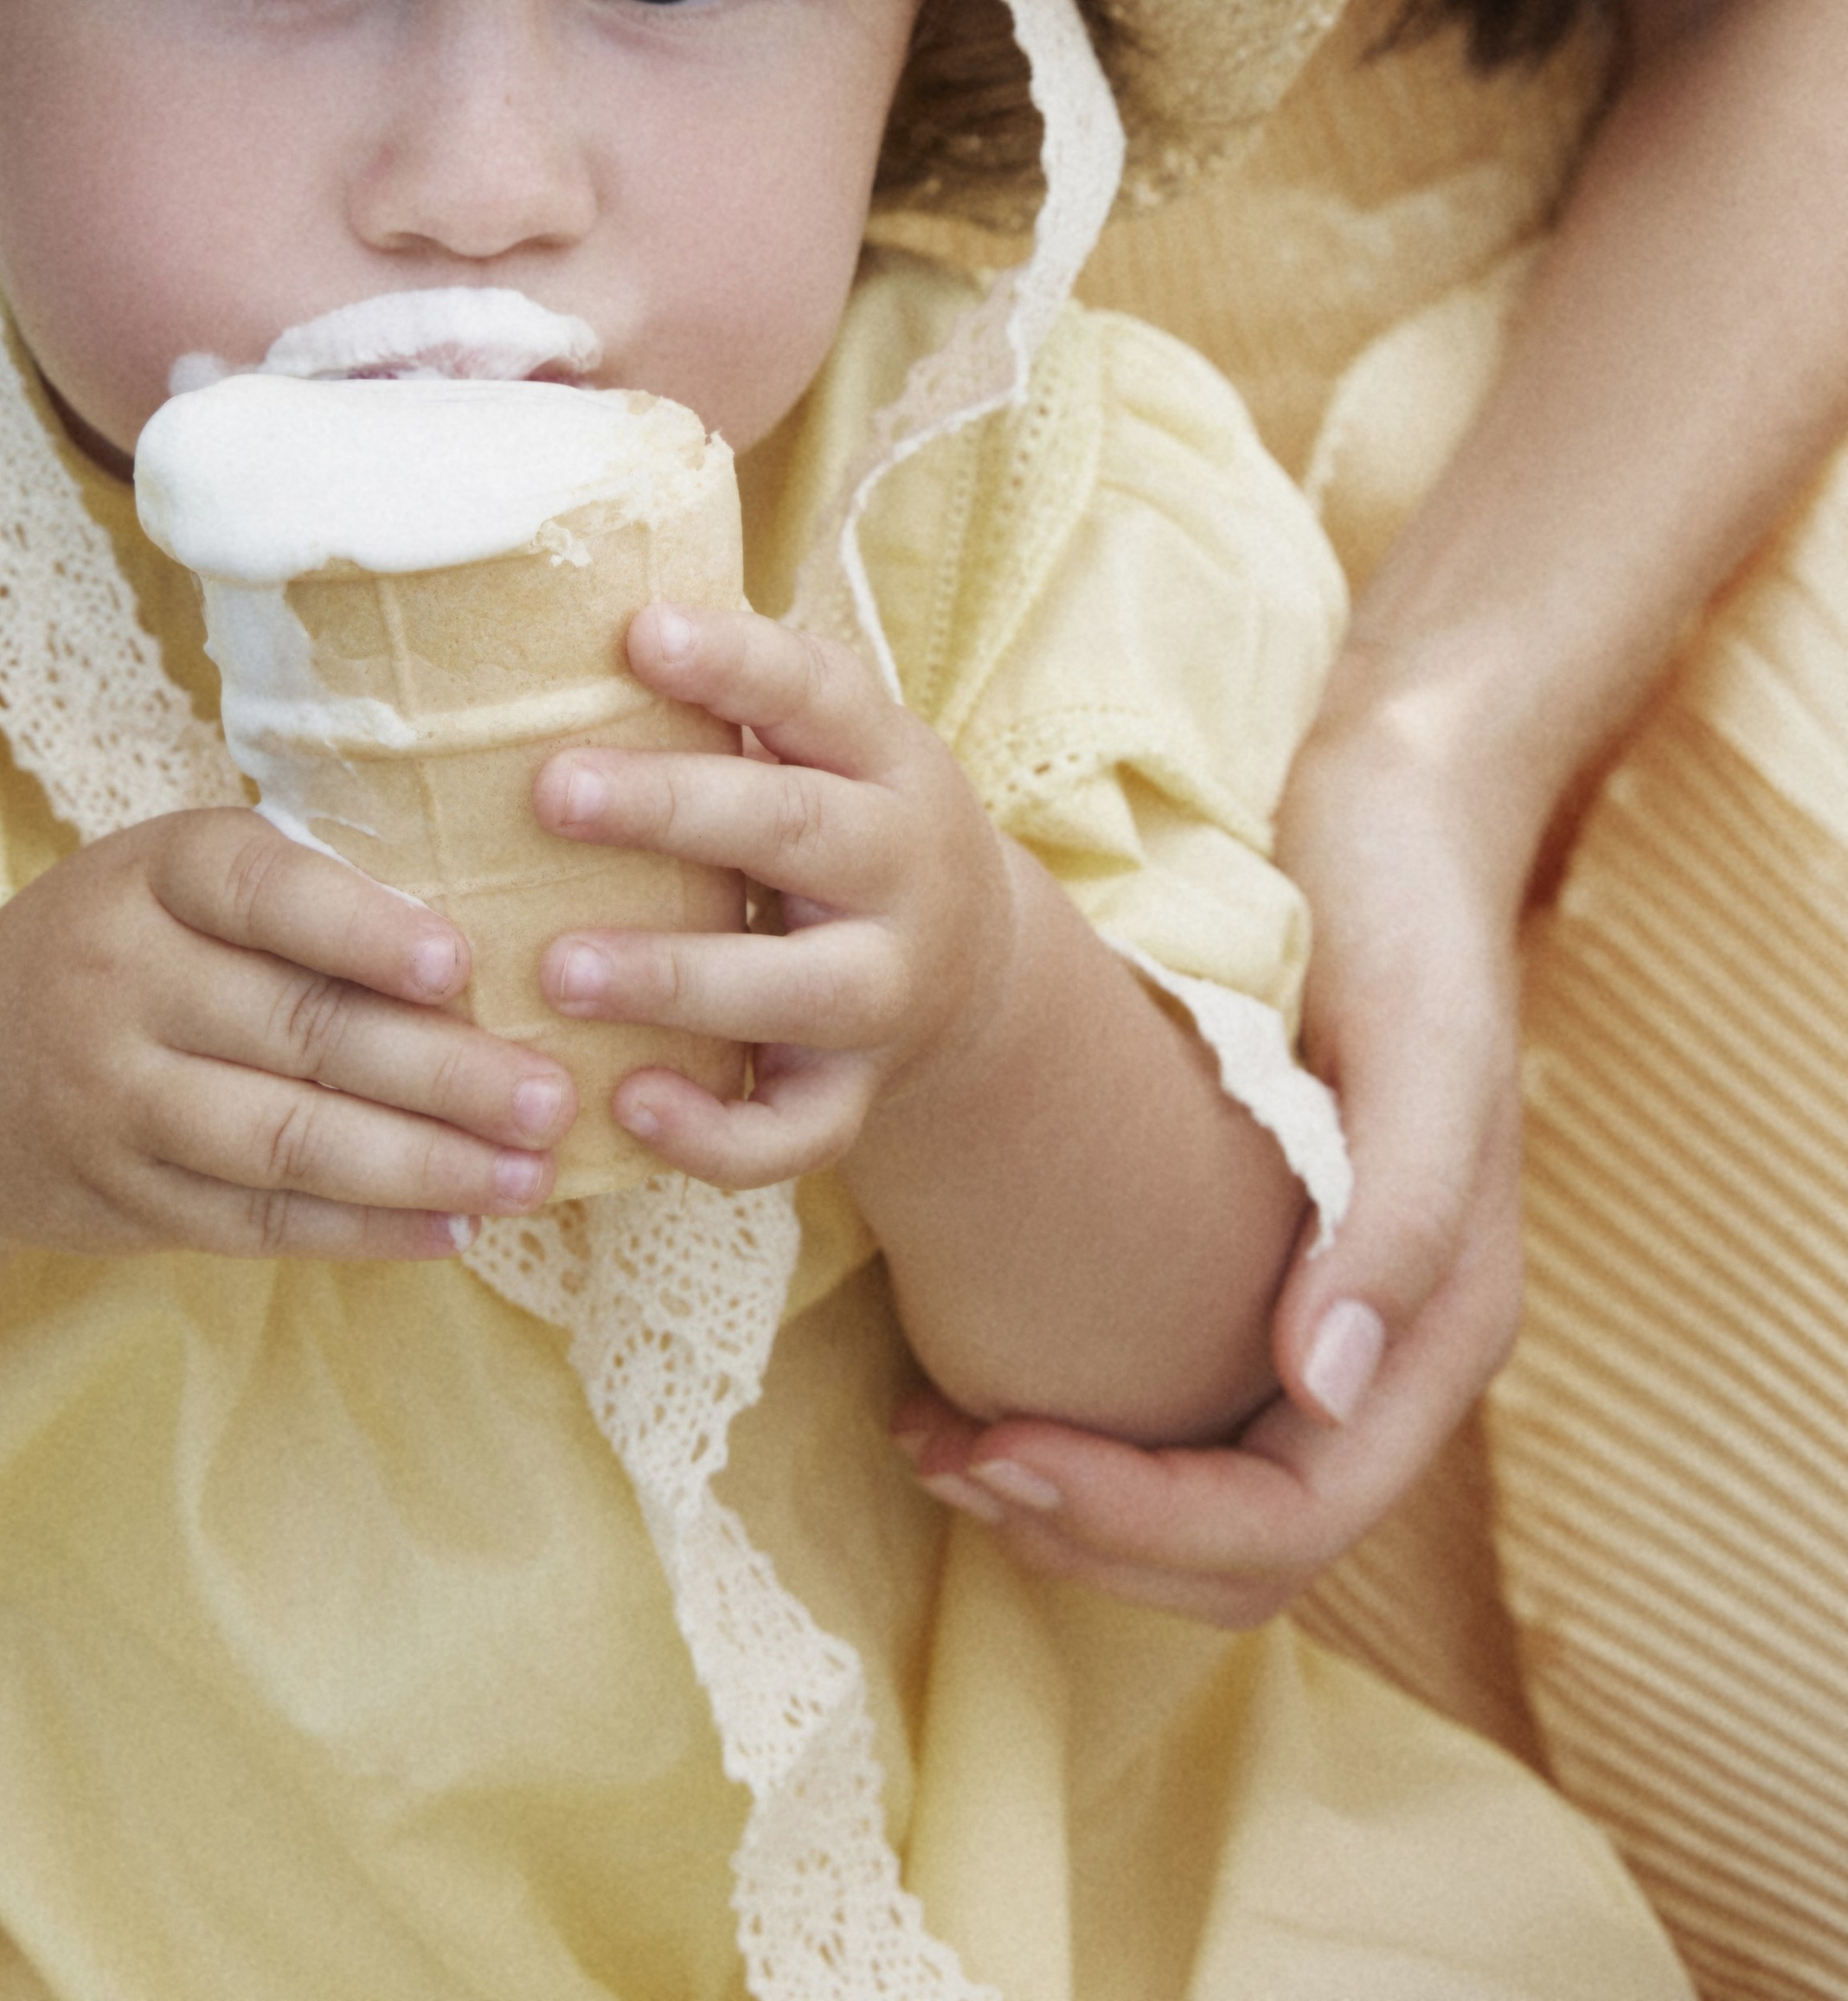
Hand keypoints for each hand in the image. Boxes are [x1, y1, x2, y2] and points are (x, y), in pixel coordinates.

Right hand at [0, 810, 580, 1263]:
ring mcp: (113, 1098)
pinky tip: (451, 1226)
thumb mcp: (178, 880)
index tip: (461, 966)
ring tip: (527, 1174)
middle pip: (298, 1029)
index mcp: (153, 873)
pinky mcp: (122, 1197)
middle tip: (551, 1097)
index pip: (261, 889)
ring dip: (420, 1165)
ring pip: (285, 1140)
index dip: (362, 929)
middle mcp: (120, 980)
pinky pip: (257, 1221)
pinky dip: (362, 1230)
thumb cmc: (122, 945)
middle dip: (441, 1071)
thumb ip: (303, 896)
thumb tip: (487, 947)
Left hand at [533, 600, 1017, 1188]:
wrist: (973, 972)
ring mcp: (888, 991)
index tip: (638, 632)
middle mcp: (900, 870)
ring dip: (677, 977)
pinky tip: (629, 1103)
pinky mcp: (858, 1096)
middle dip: (674, 810)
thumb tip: (570, 603)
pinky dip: (716, 1135)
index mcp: (883, 759)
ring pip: (797, 989)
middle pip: (798, 830)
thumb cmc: (838, 820)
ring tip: (559, 967)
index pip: (817, 692)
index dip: (733, 663)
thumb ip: (736, 692)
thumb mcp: (825, 745)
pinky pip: (797, 1133)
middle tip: (552, 791)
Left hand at [885, 698, 1528, 1623]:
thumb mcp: (1424, 1044)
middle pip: (1238, 1554)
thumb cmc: (1409, 917)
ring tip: (934, 1438)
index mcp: (1439, 1336)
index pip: (1294, 1520)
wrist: (1393, 819)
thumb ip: (1401, 1219)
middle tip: (940, 1452)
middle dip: (1086, 1531)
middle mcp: (1381, 1360)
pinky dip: (1071, 1438)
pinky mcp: (1249, 1279)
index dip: (1142, 1519)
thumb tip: (1320, 1385)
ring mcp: (1317, 1328)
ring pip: (1194, 1511)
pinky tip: (965, 1384)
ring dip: (1065, 1507)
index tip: (999, 1446)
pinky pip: (1166, 1422)